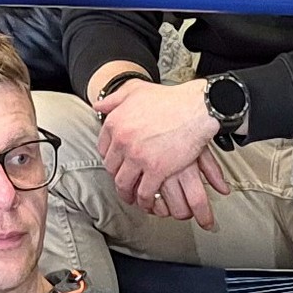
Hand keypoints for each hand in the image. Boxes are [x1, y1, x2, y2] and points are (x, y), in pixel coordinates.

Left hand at [93, 77, 223, 211]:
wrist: (194, 108)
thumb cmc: (168, 99)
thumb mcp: (135, 90)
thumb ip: (114, 98)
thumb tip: (98, 104)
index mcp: (114, 123)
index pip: (103, 149)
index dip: (110, 159)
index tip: (117, 164)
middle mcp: (122, 141)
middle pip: (112, 168)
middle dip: (117, 177)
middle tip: (124, 182)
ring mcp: (138, 157)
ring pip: (124, 184)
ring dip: (127, 193)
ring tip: (132, 197)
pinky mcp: (156, 170)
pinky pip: (144, 192)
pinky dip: (144, 200)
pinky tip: (148, 202)